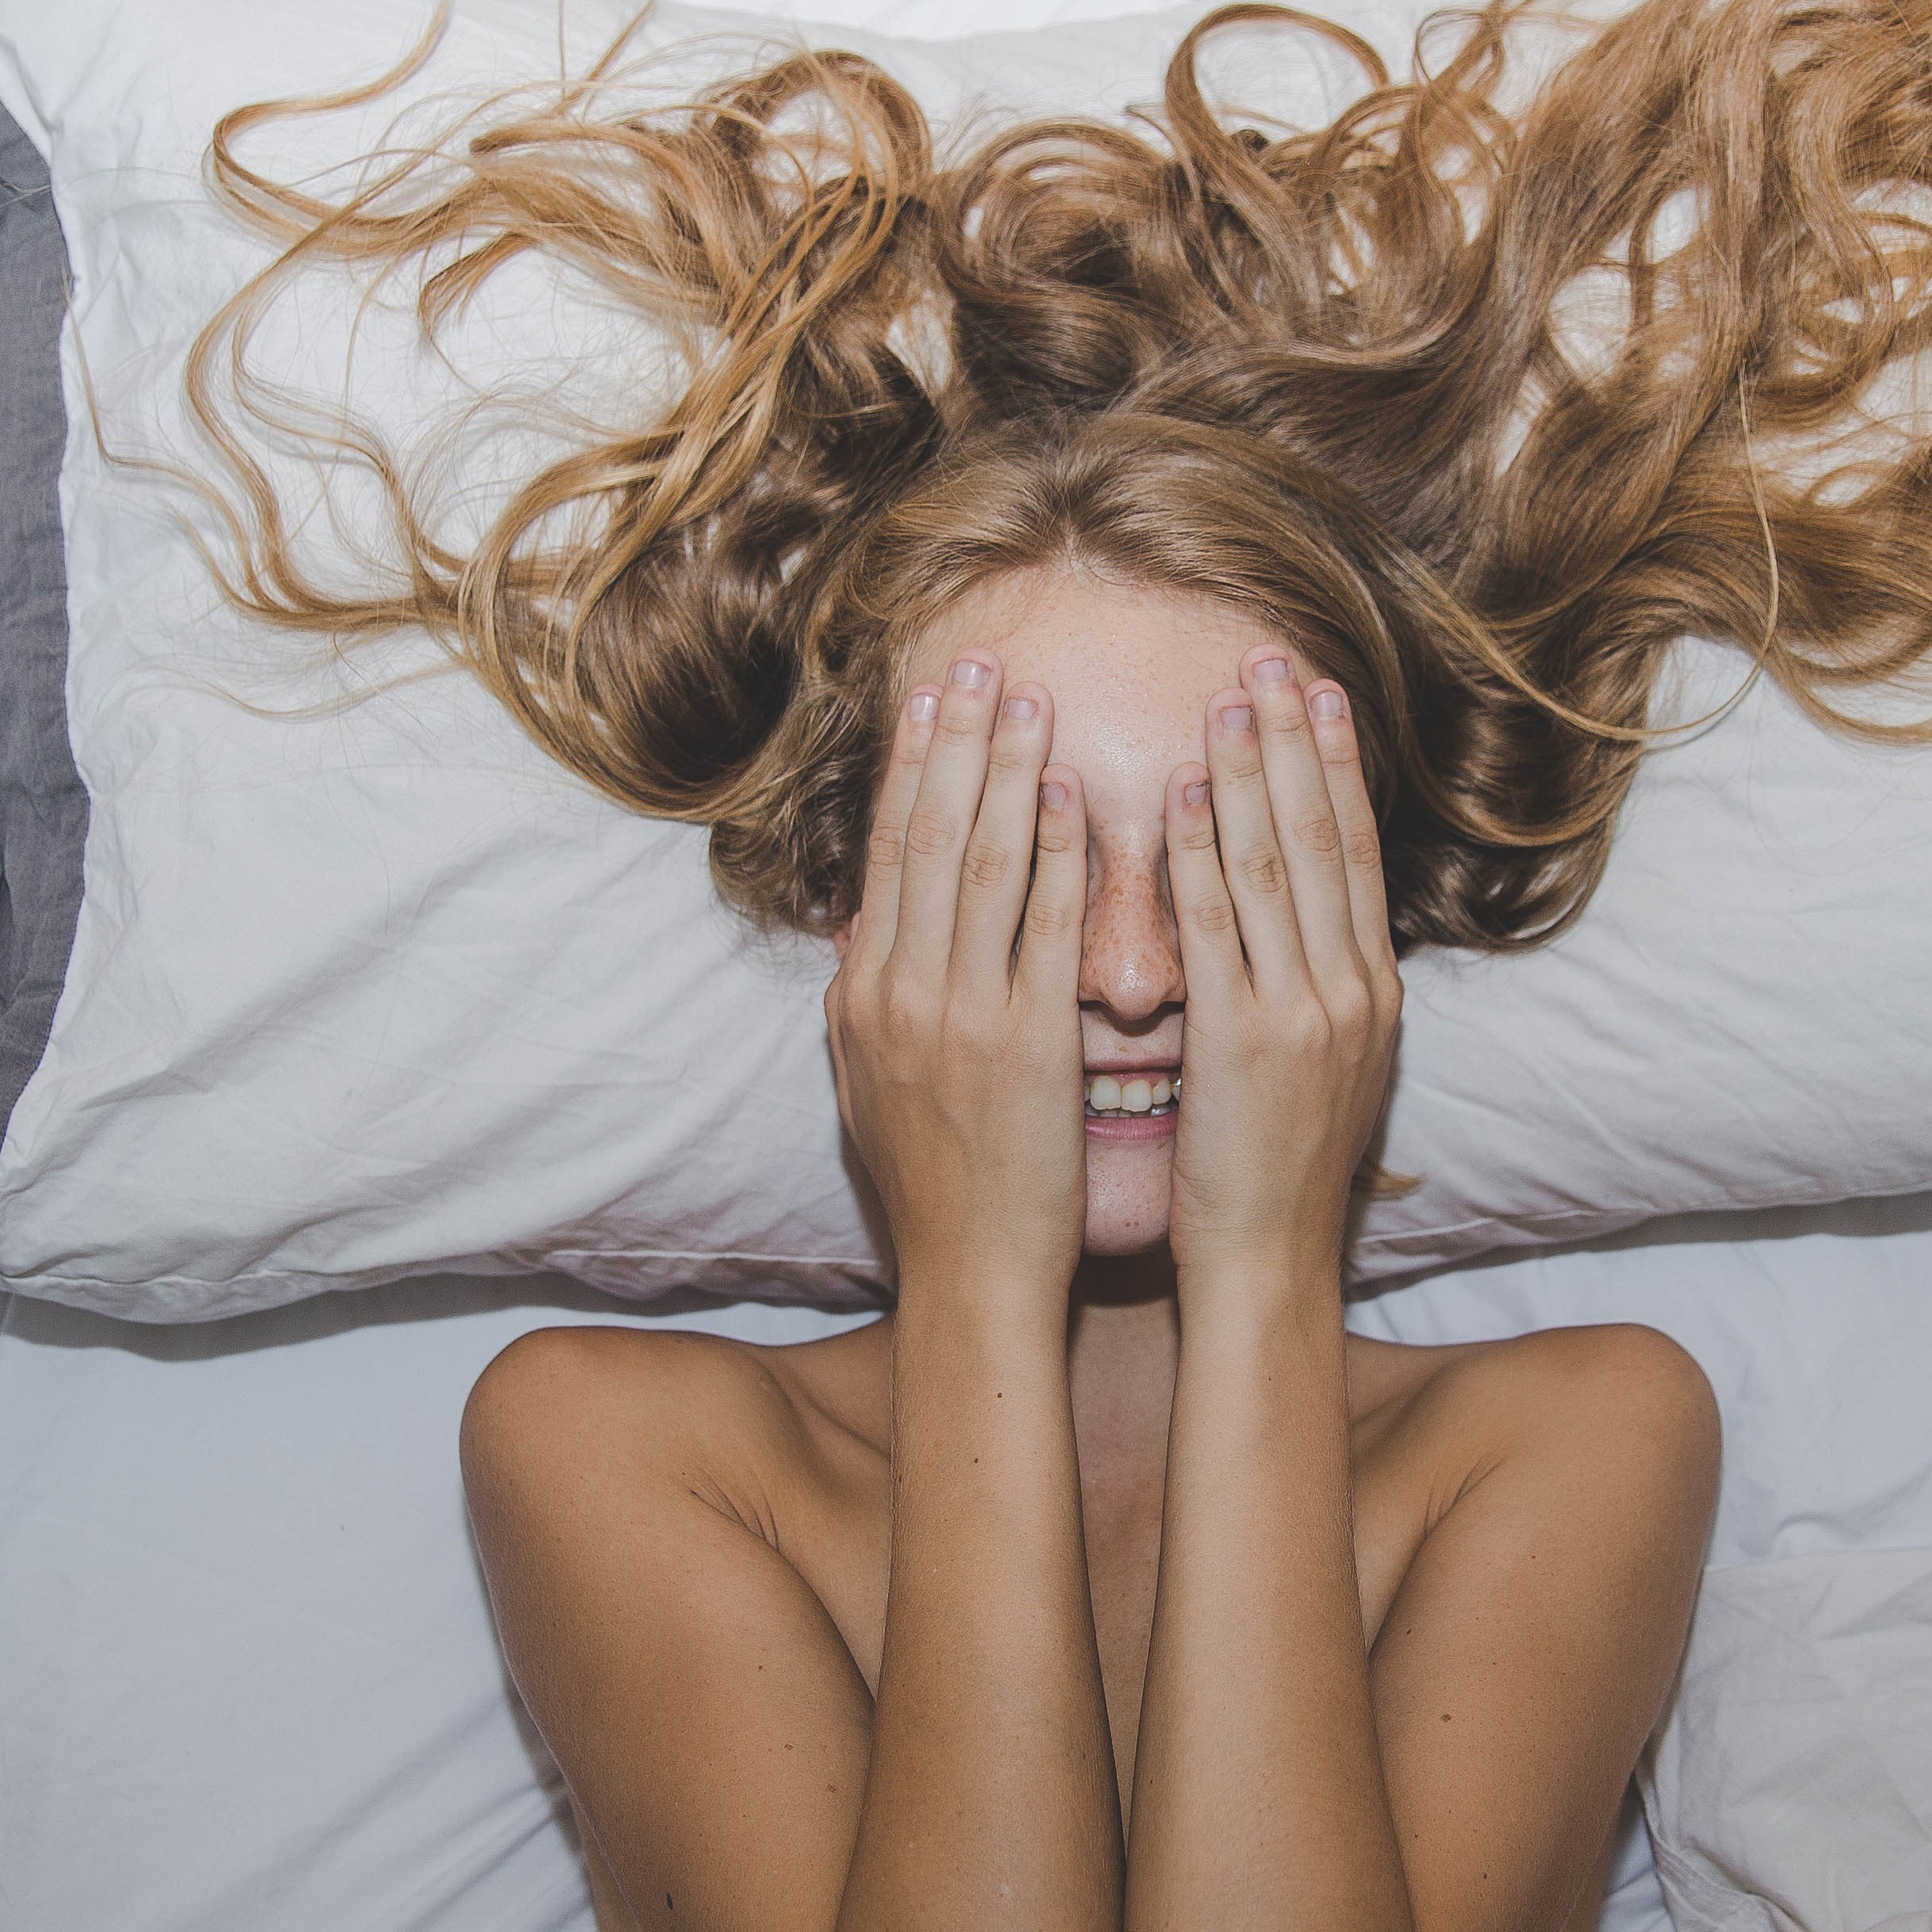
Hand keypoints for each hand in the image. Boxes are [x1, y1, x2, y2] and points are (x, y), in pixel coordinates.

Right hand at [825, 654, 1087, 1295]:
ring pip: (980, 866)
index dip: (909, 766)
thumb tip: (855, 933)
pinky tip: (1075, 798)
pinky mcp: (1025, 1047)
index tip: (930, 694)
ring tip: (1031, 700)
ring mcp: (959, 1017)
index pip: (888, 852)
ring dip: (1006, 772)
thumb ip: (861, 1002)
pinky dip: (1055, 857)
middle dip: (953, 740)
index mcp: (866, 994)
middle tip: (979, 659)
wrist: (971, 1273)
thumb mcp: (869, 1084)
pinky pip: (1041, 931)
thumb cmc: (936, 1183)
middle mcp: (900, 992)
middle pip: (926, 838)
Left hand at [1162, 651, 1402, 1277]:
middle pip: (1324, 837)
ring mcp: (1304, 1012)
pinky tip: (1180, 794)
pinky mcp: (1243, 1043)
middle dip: (1297, 739)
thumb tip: (1293, 908)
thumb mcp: (1322, 1063)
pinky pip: (1219, 929)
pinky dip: (1201, 855)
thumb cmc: (1275, 1168)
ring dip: (1249, 772)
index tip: (1315, 690)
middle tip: (1270, 654)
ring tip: (1226, 696)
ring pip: (1276, 867)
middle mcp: (1350, 989)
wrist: (1267, 1260)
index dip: (1336, 763)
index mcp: (1370, 990)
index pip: (1354, 849)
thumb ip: (1312, 980)